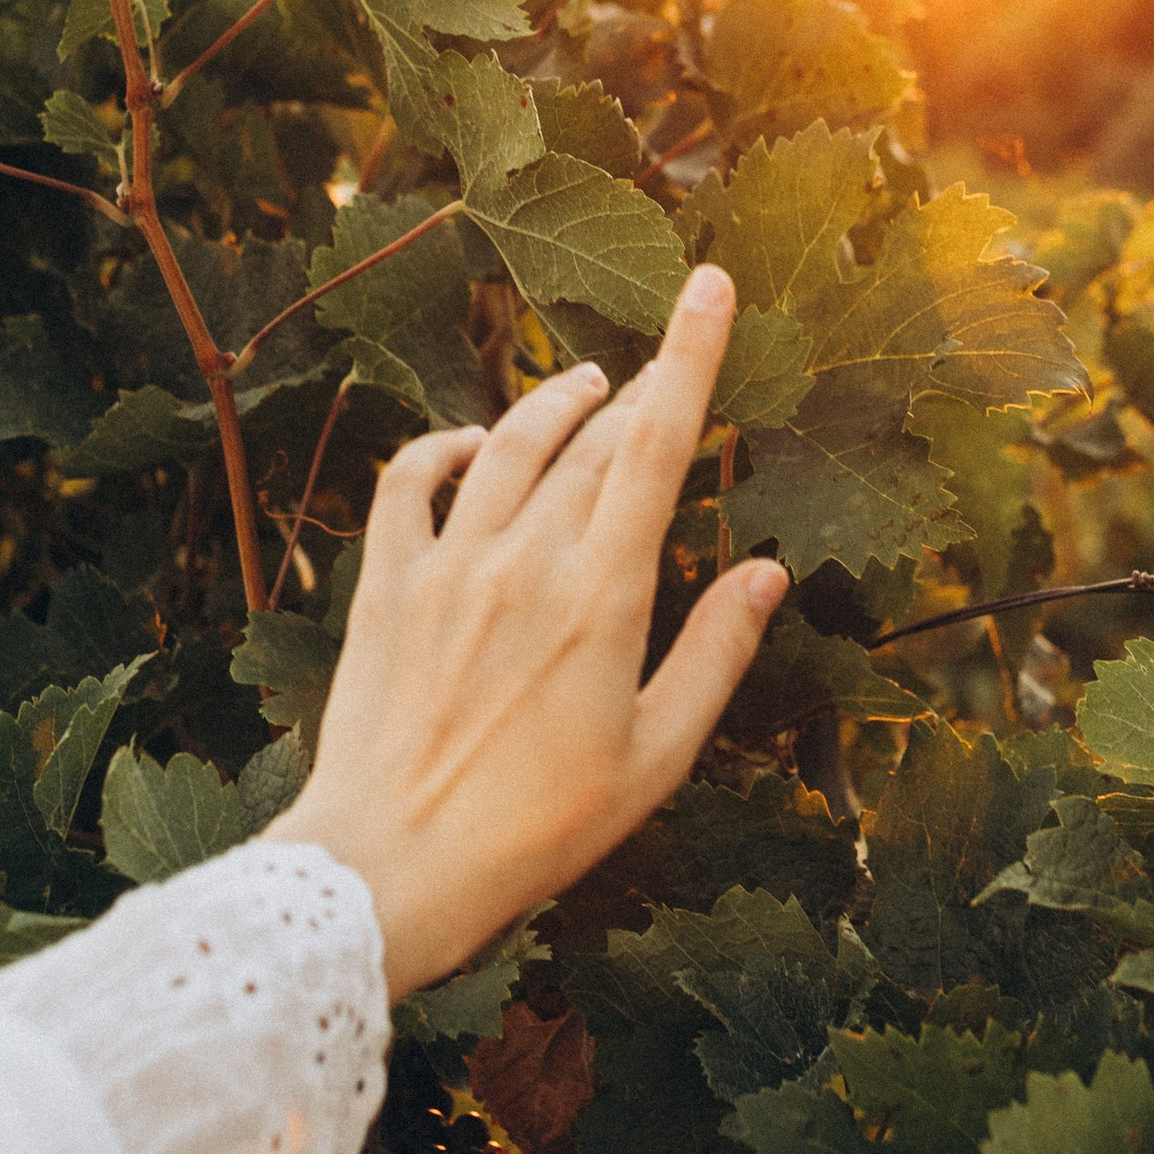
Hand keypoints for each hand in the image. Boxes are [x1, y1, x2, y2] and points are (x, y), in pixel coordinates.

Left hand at [269, 263, 787, 998]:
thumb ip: (715, 655)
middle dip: (639, 393)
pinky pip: (412, 480)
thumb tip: (767, 574)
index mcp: (604, 598)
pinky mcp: (387, 585)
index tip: (710, 287)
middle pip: (595, 441)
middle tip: (665, 371)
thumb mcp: (656, 758)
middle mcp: (526, 560)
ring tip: (589, 385)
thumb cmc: (538, 830)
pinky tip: (474, 447)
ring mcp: (448, 565)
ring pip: (509, 443)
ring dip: (555, 402)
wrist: (393, 867)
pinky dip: (446, 446)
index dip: (689, 358)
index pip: (657, 447)